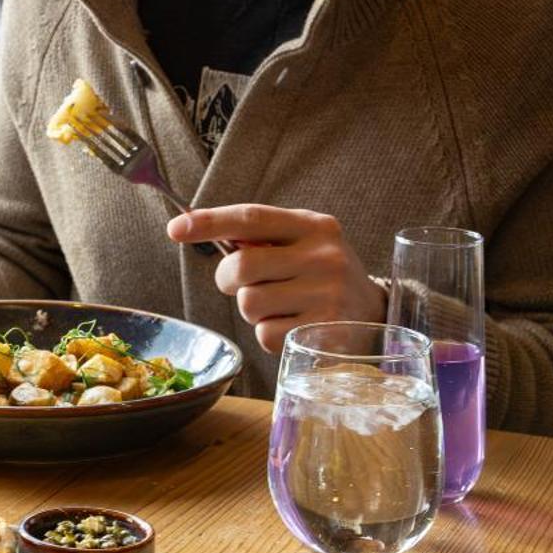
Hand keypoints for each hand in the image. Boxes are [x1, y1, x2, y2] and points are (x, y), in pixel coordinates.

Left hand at [168, 205, 386, 354]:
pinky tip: (294, 326)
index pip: (252, 217)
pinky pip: (265, 335)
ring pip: (250, 304)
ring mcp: (327, 295)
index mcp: (314, 226)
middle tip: (243, 284)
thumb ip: (260, 237)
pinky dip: (269, 333)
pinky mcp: (324, 332)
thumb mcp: (302, 243)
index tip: (175, 228)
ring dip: (252, 310)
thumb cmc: (322, 275)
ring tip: (280, 306)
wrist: (376, 314)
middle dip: (229, 279)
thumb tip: (194, 228)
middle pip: (242, 266)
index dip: (209, 222)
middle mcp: (324, 257)